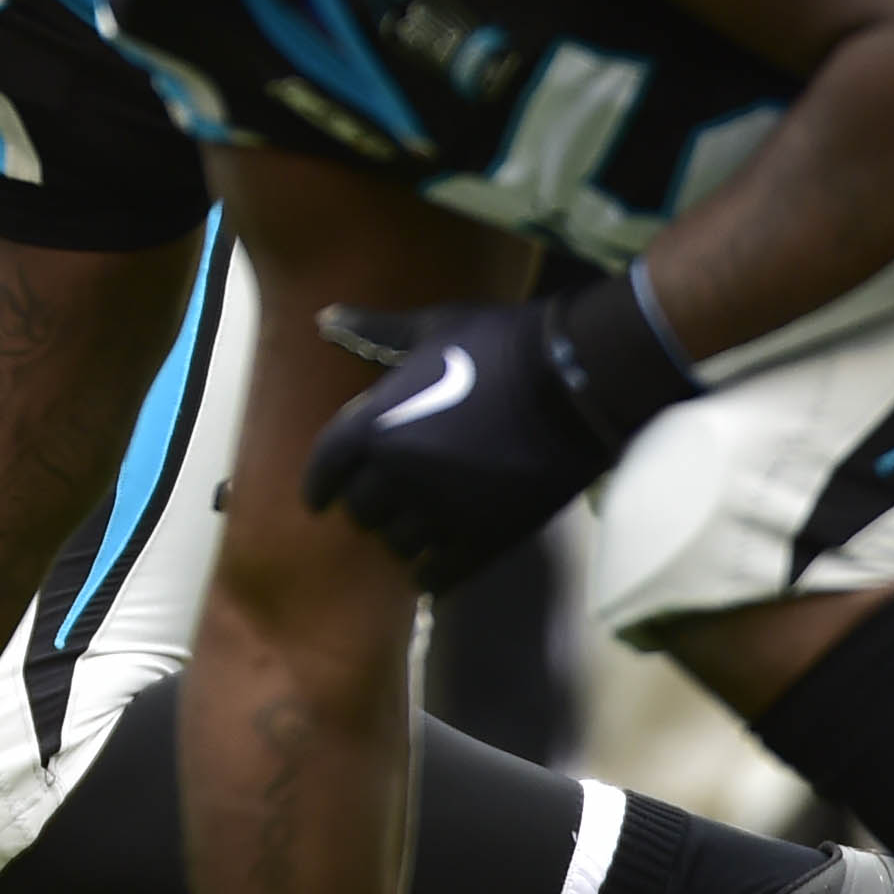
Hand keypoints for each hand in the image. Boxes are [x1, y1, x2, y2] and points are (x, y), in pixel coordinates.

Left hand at [298, 277, 691, 595]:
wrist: (576, 382)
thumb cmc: (500, 345)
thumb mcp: (432, 329)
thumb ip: (374, 333)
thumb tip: (325, 317)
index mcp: (374, 425)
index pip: (326, 469)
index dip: (320, 486)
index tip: (318, 500)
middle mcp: (397, 474)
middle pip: (361, 511)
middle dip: (367, 508)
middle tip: (379, 506)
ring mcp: (441, 510)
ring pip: (399, 545)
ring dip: (401, 539)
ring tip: (412, 532)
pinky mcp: (485, 537)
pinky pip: (440, 575)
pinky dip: (431, 576)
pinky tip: (433, 573)